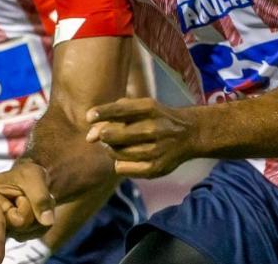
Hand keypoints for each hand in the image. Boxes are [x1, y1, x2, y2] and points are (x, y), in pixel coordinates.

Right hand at [0, 160, 55, 263]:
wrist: (31, 179)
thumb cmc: (27, 174)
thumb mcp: (34, 176)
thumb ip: (40, 197)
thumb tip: (47, 221)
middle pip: (22, 223)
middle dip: (31, 208)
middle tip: (27, 193)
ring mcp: (7, 229)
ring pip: (32, 229)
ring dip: (39, 213)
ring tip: (32, 199)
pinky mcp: (19, 234)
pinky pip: (39, 231)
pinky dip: (44, 219)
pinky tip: (37, 210)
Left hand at [86, 97, 202, 177]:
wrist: (188, 134)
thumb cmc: (156, 117)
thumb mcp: (141, 107)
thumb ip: (114, 114)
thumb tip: (89, 137)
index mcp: (150, 108)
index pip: (120, 110)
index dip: (101, 113)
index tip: (89, 117)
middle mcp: (154, 128)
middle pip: (113, 135)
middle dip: (104, 135)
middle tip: (106, 135)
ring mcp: (156, 150)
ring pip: (116, 153)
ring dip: (111, 149)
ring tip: (120, 144)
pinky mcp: (155, 169)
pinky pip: (122, 168)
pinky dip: (119, 162)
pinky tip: (128, 156)